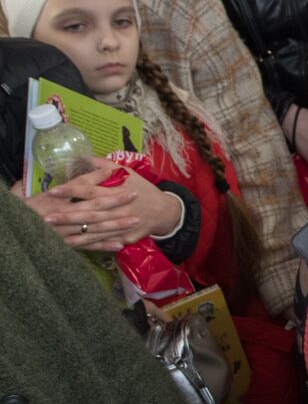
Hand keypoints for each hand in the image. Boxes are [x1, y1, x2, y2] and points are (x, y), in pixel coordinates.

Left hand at [19, 158, 182, 250]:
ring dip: (74, 233)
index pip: (90, 190)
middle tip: (46, 217)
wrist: (164, 211)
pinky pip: (105, 243)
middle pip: (89, 212)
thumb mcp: (129, 173)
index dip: (72, 190)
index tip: (54, 190)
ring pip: (94, 230)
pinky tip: (74, 246)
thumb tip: (86, 157)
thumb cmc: (143, 189)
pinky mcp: (125, 238)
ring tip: (54, 233)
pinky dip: (90, 246)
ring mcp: (122, 226)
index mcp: (116, 191)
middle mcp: (118, 209)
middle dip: (67, 216)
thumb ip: (106, 166)